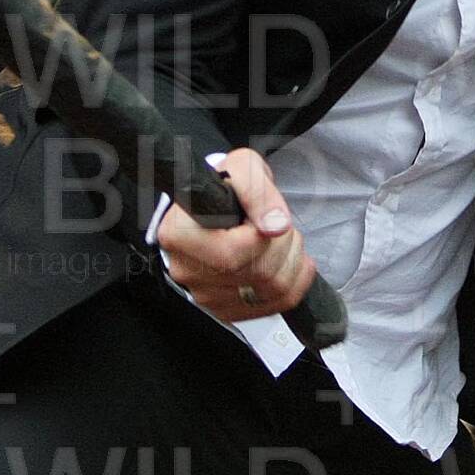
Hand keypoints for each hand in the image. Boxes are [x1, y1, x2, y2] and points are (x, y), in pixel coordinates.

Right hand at [155, 148, 316, 321]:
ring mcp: (205, 294)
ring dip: (292, 260)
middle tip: (279, 224)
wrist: (216, 206)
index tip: (269, 220)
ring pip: (271, 290)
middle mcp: (187, 269)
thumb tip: (275, 225)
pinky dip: (295, 281)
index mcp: (180, 234)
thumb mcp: (240, 167)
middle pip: (256, 272)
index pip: (230, 253)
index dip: (261, 238)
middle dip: (284, 244)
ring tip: (283, 239)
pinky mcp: (226, 308)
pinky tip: (290, 260)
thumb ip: (256, 189)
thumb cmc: (225, 187)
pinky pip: (276, 304)